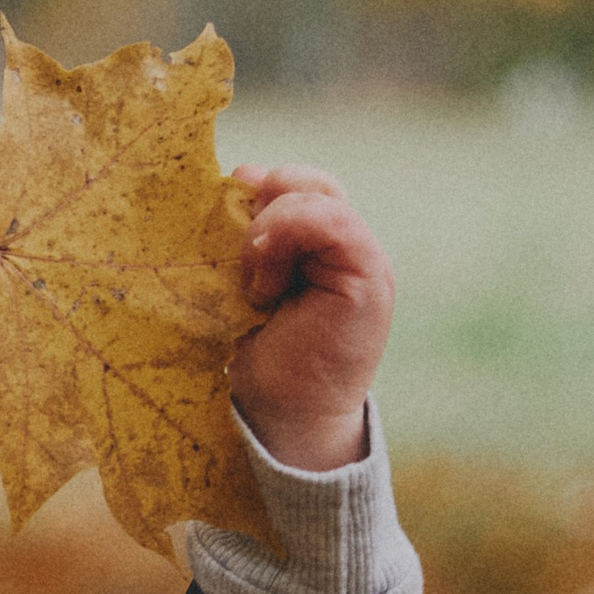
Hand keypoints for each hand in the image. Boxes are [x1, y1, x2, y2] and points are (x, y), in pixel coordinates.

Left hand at [227, 162, 394, 473]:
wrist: (287, 421)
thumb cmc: (263, 362)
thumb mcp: (246, 287)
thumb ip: (251, 237)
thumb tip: (242, 172)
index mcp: (319, 247)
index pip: (294, 184)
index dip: (258, 191)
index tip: (226, 231)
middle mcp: (347, 246)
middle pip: (307, 180)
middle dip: (262, 207)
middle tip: (242, 261)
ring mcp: (363, 257)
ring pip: (314, 196)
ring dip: (269, 232)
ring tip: (255, 288)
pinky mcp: (367, 274)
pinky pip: (329, 221)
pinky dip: (286, 238)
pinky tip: (266, 288)